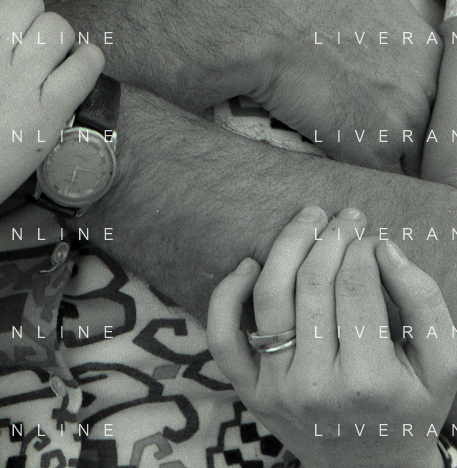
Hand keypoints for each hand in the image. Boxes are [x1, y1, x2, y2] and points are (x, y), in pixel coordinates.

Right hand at [0, 0, 103, 308]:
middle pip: (24, 1)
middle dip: (20, 17)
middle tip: (13, 44)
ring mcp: (14, 83)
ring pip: (56, 27)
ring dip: (51, 36)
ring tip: (41, 58)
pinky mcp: (42, 119)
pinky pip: (84, 67)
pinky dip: (85, 59)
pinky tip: (73, 66)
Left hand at [207, 206, 456, 467]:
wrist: (374, 467)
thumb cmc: (411, 404)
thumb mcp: (442, 363)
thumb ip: (423, 300)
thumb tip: (385, 247)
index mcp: (370, 380)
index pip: (357, 285)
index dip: (364, 248)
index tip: (373, 237)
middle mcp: (318, 386)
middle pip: (313, 283)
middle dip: (330, 236)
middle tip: (347, 216)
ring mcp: (278, 389)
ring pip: (270, 296)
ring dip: (287, 244)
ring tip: (310, 219)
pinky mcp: (250, 392)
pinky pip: (223, 337)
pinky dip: (226, 295)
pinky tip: (249, 264)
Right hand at [228, 0, 444, 172]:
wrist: (248, 20)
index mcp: (430, 42)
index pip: (441, 75)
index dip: (410, 76)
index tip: (379, 72)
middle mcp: (425, 85)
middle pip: (427, 111)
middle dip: (400, 107)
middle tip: (360, 95)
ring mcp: (398, 122)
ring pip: (407, 144)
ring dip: (387, 139)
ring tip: (351, 121)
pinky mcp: (365, 152)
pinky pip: (382, 172)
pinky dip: (365, 161)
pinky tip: (340, 141)